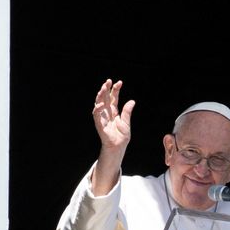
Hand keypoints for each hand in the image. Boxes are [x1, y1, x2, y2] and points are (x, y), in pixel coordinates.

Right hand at [90, 79, 135, 194]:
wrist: (118, 148)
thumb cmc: (121, 137)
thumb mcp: (126, 122)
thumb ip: (127, 112)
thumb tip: (132, 101)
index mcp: (114, 112)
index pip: (113, 98)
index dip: (115, 90)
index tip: (119, 82)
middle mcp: (107, 114)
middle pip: (105, 99)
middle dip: (105, 89)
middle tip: (108, 81)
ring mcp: (102, 118)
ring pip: (99, 104)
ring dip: (100, 96)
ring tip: (103, 88)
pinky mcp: (100, 125)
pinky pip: (97, 116)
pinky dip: (98, 110)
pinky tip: (101, 104)